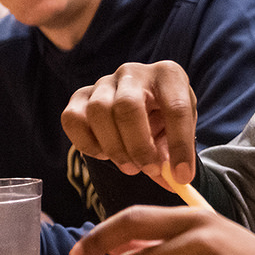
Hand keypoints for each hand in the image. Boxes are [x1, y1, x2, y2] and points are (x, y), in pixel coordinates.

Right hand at [62, 60, 197, 183]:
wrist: (142, 106)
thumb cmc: (165, 117)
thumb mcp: (179, 130)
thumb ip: (177, 154)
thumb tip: (176, 182)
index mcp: (167, 75)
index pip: (176, 108)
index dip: (180, 145)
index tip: (182, 175)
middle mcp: (133, 72)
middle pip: (127, 106)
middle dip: (139, 146)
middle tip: (149, 169)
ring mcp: (103, 82)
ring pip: (98, 111)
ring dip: (114, 147)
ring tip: (130, 165)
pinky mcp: (79, 96)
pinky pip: (72, 119)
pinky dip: (87, 143)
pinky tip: (104, 154)